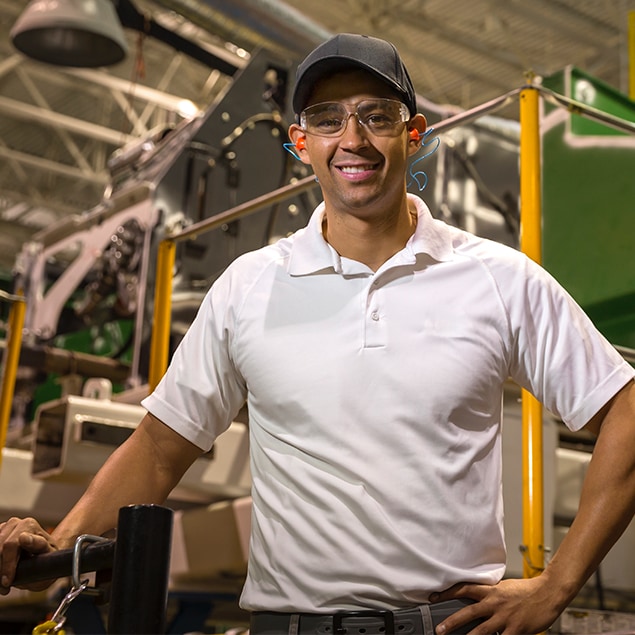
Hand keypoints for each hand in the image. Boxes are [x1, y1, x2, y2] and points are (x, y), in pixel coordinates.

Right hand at [0, 517, 58, 594]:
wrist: (42, 556)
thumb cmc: (47, 556)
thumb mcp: (49, 554)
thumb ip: (38, 545)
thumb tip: (23, 538)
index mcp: (29, 525)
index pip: (11, 545)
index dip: (7, 565)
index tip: (7, 581)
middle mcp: (15, 523)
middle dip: (0, 572)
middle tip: (5, 587)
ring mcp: (4, 528)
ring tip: (4, 585)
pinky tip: (1, 576)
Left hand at [430, 576, 562, 634]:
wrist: (548, 592)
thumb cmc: (527, 590)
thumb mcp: (504, 588)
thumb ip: (491, 595)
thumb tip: (479, 601)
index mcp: (491, 591)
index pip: (464, 589)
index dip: (447, 593)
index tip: (434, 597)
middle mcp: (494, 603)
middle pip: (468, 612)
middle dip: (452, 622)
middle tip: (439, 629)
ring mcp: (505, 618)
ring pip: (482, 630)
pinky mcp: (516, 629)